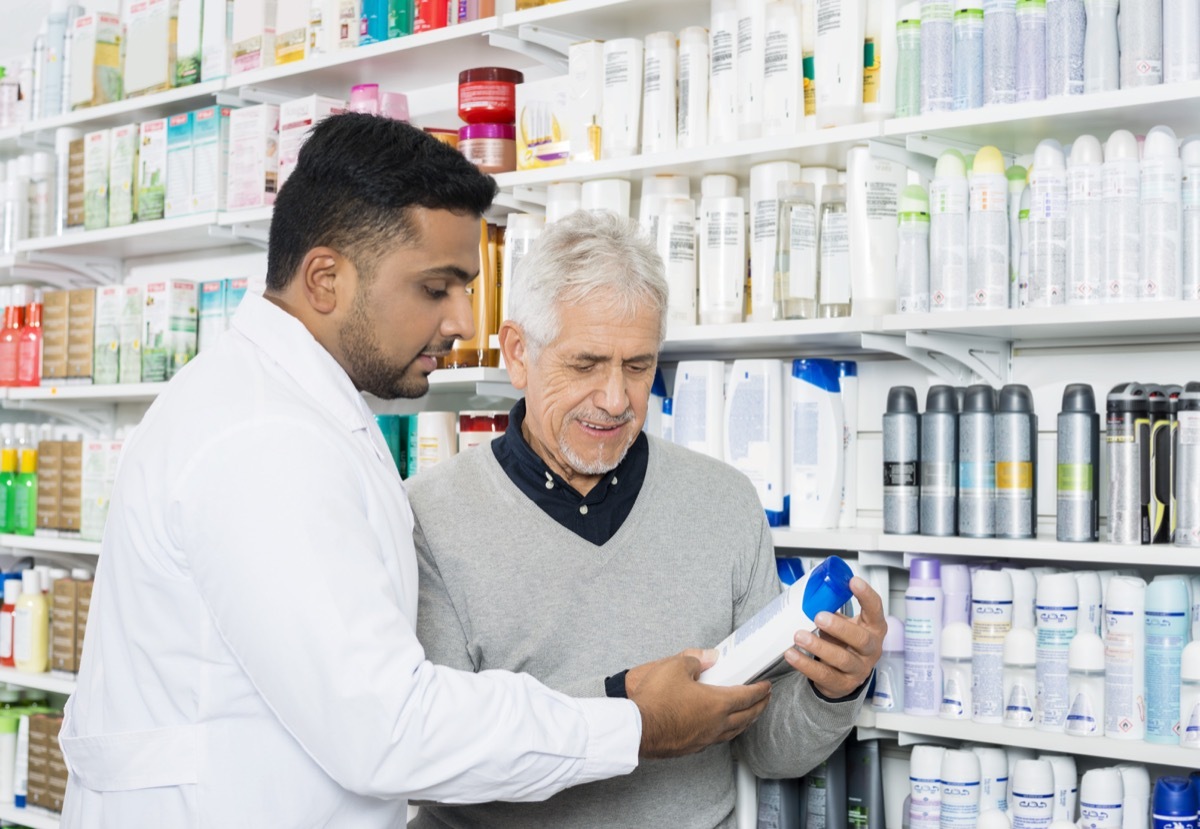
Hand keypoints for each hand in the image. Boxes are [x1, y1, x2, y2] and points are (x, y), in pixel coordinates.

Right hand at [627, 649, 771, 758]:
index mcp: (717, 703)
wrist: (638, 728)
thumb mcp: (675, 666)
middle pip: (747, 717)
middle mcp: (717, 724)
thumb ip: (695, 660)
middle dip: (759, 707)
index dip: (760, 690)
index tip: (767, 686)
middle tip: (765, 700)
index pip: (747, 696)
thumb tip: (708, 658)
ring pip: (734, 731)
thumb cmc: (657, 698)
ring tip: (749, 715)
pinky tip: (722, 728)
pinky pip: (718, 739)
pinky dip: (727, 731)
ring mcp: (705, 738)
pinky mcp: (693, 747)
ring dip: (746, 721)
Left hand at [783, 576, 885, 699]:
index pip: (875, 610)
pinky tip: (792, 654)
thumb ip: (833, 610)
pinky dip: (805, 665)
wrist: (845, 675)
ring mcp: (858, 669)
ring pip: (842, 659)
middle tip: (819, 616)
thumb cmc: (845, 643)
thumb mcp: (845, 624)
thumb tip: (811, 594)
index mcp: (873, 629)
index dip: (866, 596)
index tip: (853, 582)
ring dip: (818, 647)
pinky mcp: (842, 684)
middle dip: (839, 627)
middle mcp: (870, 650)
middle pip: (861, 639)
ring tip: (799, 636)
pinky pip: (824, 675)